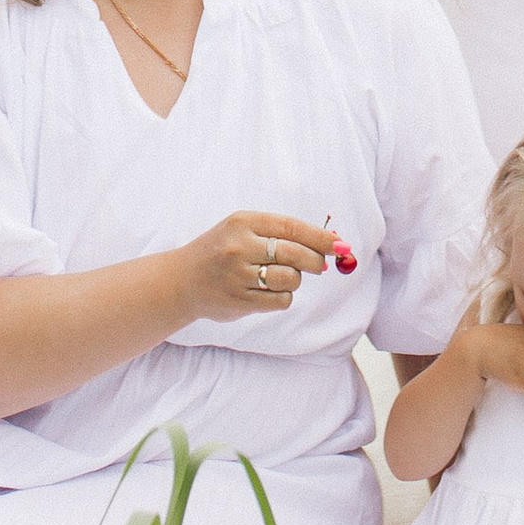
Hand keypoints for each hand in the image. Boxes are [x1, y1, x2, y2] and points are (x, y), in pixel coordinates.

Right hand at [184, 211, 335, 321]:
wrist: (182, 280)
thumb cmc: (221, 251)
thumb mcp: (243, 229)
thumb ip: (280, 233)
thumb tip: (330, 242)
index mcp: (243, 223)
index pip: (291, 228)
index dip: (320, 237)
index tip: (341, 244)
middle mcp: (240, 247)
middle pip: (295, 254)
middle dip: (315, 261)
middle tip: (320, 265)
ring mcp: (238, 276)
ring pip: (290, 279)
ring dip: (294, 280)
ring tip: (281, 276)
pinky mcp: (239, 301)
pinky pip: (280, 301)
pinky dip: (283, 297)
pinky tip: (268, 290)